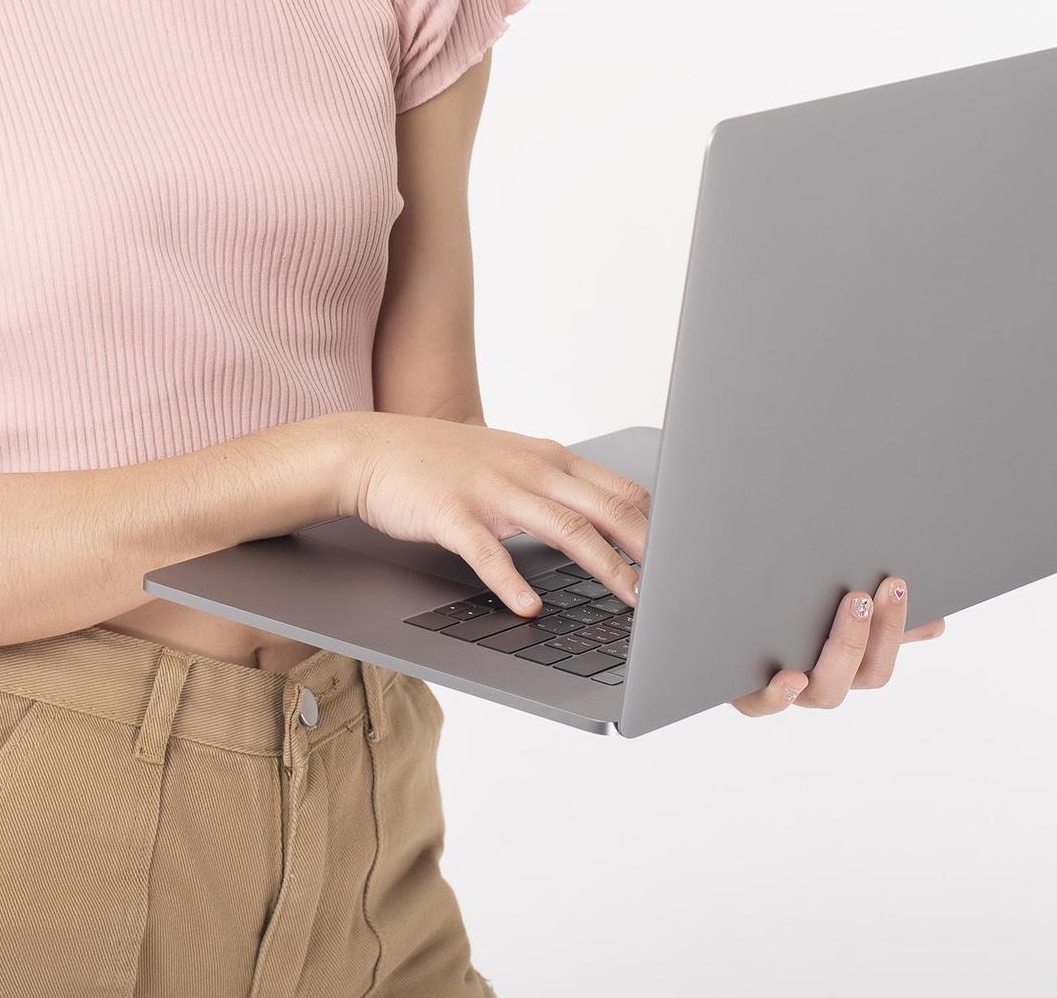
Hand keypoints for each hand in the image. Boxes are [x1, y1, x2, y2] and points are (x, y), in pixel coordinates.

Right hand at [339, 415, 651, 620]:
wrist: (370, 451)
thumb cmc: (442, 462)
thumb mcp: (508, 461)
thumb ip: (554, 484)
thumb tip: (605, 516)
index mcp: (546, 457)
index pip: (619, 489)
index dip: (658, 524)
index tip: (687, 556)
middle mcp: (527, 468)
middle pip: (603, 508)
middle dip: (648, 548)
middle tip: (678, 586)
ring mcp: (490, 489)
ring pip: (561, 528)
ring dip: (603, 565)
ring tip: (632, 599)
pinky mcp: (451, 514)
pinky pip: (488, 551)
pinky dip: (512, 581)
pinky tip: (530, 607)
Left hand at [728, 574, 945, 715]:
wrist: (710, 636)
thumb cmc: (780, 620)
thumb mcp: (830, 615)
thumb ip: (876, 618)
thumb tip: (935, 621)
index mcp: (846, 666)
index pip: (883, 658)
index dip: (898, 628)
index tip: (898, 583)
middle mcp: (821, 683)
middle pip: (865, 674)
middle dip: (879, 629)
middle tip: (884, 586)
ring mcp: (787, 692)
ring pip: (825, 690)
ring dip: (845, 648)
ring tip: (853, 603)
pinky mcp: (746, 696)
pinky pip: (762, 706)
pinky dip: (779, 695)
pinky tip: (791, 675)